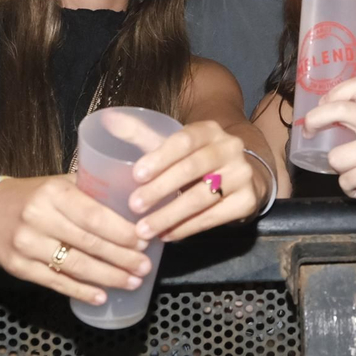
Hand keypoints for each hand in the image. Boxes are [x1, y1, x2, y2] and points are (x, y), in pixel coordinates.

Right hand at [0, 174, 153, 306]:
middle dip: (122, 257)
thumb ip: (88, 192)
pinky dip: (81, 291)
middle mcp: (39, 218)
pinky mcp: (18, 267)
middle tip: (145, 267)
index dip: (121, 232)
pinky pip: (56, 282)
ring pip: (75, 266)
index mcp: (53, 193)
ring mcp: (27, 245)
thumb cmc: (29, 196)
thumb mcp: (55, 184)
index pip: (94, 216)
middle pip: (89, 243)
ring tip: (132, 282)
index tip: (144, 241)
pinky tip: (101, 296)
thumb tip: (131, 205)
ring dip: (108, 277)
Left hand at [109, 111, 262, 241]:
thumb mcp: (173, 144)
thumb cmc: (196, 159)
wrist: (243, 174)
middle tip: (134, 207)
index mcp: (209, 130)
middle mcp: (230, 149)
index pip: (184, 140)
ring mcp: (242, 175)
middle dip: (161, 189)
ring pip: (203, 197)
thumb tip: (108, 119)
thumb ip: (140, 134)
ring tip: (144, 230)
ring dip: (170, 215)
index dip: (160, 157)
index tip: (135, 176)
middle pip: (194, 169)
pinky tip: (167, 235)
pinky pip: (214, 217)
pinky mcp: (247, 201)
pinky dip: (187, 228)